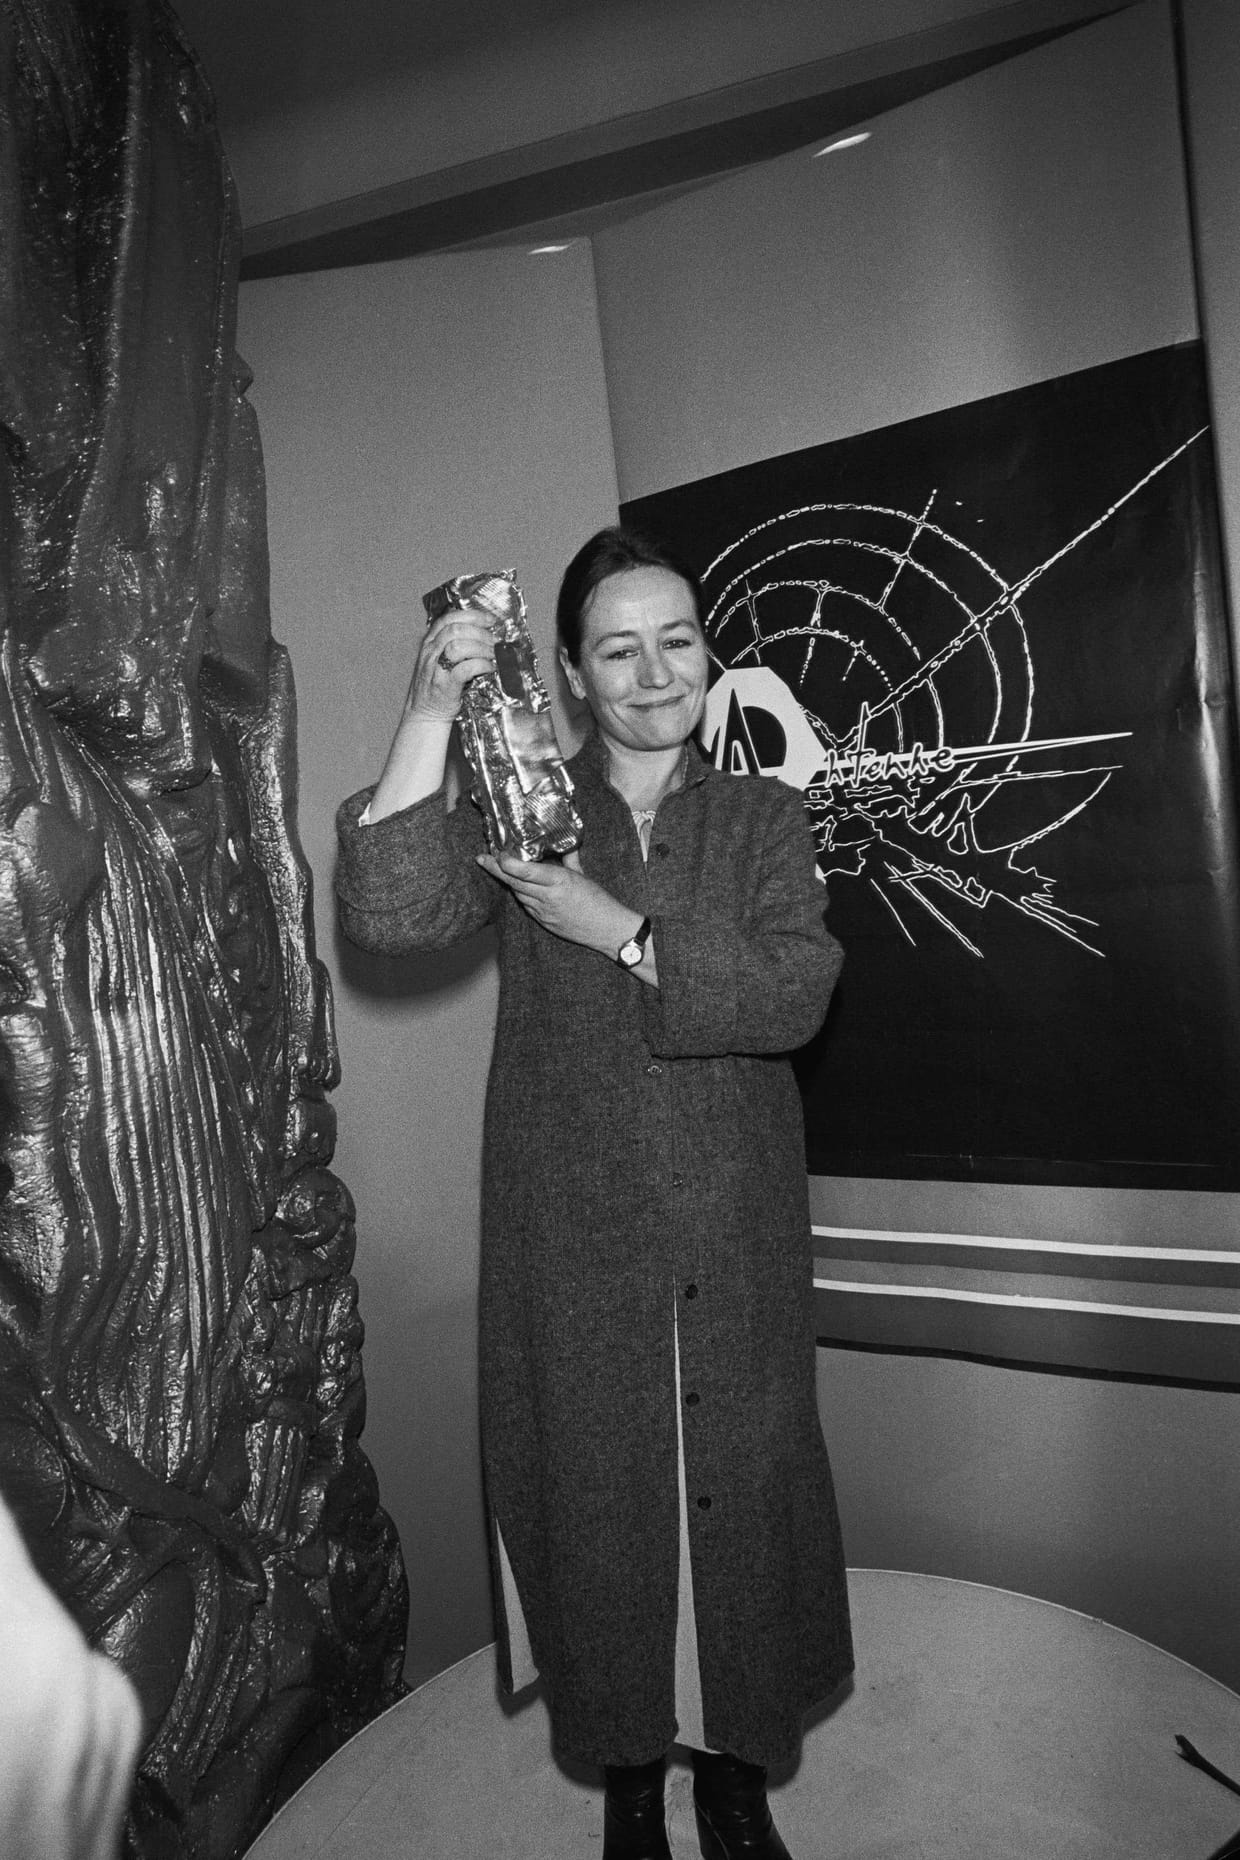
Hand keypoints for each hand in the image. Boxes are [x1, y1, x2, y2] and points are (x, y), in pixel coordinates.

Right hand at [405, 604, 495, 720]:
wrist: (424, 714)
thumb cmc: (436, 687)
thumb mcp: (438, 659)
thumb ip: (453, 643)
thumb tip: (483, 633)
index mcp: (429, 642)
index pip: (448, 618)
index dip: (472, 616)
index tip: (490, 620)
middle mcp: (430, 653)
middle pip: (455, 630)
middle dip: (480, 632)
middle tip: (495, 641)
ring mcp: (436, 669)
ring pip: (458, 646)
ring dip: (481, 648)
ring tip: (494, 655)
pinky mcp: (445, 686)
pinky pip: (464, 669)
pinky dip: (481, 665)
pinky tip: (490, 668)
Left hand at [476, 848, 637, 953]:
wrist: (607, 929)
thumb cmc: (599, 901)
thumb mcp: (583, 875)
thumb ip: (569, 858)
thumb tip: (563, 842)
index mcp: (559, 881)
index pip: (524, 871)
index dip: (507, 862)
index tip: (499, 853)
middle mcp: (548, 897)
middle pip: (514, 882)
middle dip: (496, 870)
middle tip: (482, 859)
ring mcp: (544, 912)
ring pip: (518, 894)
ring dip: (508, 881)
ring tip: (497, 868)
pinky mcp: (543, 922)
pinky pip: (526, 906)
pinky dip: (521, 894)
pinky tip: (518, 886)